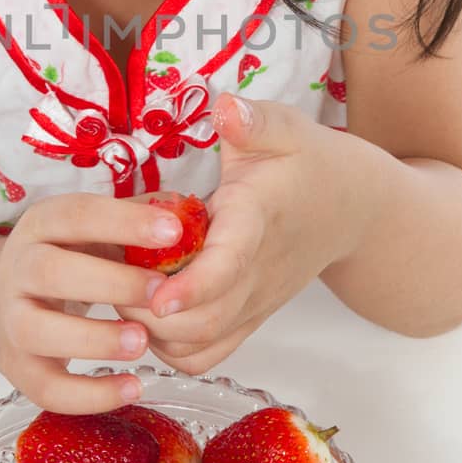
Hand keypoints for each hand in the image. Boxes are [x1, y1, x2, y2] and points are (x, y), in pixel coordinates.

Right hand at [0, 191, 184, 412]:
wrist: (2, 303)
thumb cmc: (69, 260)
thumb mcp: (93, 231)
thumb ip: (136, 224)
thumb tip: (191, 220)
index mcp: (42, 225)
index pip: (77, 214)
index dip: (124, 222)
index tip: (173, 231)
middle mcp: (17, 268)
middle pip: (50, 272)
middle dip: (110, 283)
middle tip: (159, 294)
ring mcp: (11, 320)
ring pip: (37, 331)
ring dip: (93, 339)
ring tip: (142, 342)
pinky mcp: (16, 367)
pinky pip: (45, 388)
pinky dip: (89, 395)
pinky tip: (132, 388)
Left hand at [113, 93, 364, 374]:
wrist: (350, 208)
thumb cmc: (309, 164)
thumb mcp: (285, 129)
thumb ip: (253, 121)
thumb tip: (224, 107)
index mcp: (257, 222)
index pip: (228, 265)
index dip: (192, 285)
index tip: (157, 295)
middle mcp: (255, 273)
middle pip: (204, 320)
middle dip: (150, 312)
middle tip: (110, 277)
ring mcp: (253, 302)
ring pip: (201, 345)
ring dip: (154, 333)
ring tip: (122, 293)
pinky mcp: (248, 318)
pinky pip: (206, 355)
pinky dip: (170, 348)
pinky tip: (147, 315)